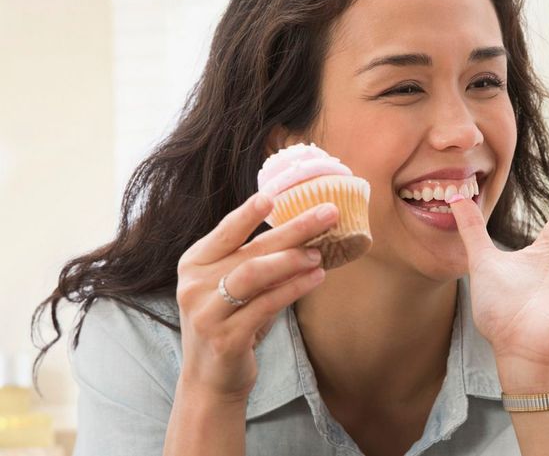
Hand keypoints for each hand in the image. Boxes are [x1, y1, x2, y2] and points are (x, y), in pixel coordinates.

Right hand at [175, 194, 338, 399]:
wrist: (210, 380)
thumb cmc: (230, 323)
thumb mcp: (234, 288)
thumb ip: (255, 260)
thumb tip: (303, 231)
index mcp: (195, 263)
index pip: (225, 231)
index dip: (248, 213)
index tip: (274, 196)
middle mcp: (194, 284)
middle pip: (250, 249)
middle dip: (292, 228)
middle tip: (327, 213)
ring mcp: (207, 312)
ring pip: (253, 274)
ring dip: (291, 259)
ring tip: (320, 252)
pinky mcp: (225, 337)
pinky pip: (266, 305)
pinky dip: (294, 289)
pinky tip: (316, 278)